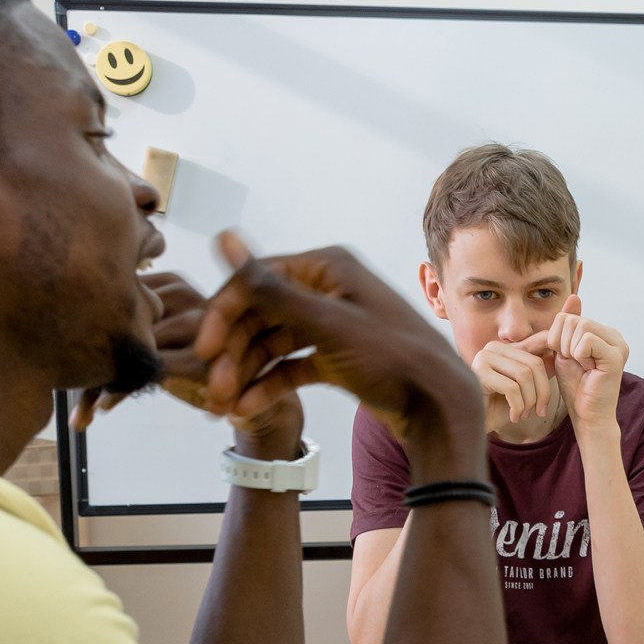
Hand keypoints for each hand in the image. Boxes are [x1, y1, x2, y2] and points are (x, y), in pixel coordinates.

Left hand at [72, 272, 302, 458]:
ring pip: (126, 349)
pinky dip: (119, 392)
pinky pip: (144, 372)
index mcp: (172, 282)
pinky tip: (103, 409)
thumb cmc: (204, 365)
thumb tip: (67, 336)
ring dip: (97, 384)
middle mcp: (185, 296)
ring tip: (79, 415)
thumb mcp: (167, 337)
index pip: (114, 296)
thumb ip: (135, 322)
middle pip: (115, 321)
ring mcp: (196, 326)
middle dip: (83, 360)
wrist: (257, 398)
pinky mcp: (200, 358)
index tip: (59, 357)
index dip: (82, 326)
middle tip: (60, 390)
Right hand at [192, 233, 481, 471]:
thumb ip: (270, 287)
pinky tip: (247, 407)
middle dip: (233, 352)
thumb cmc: (393, 359)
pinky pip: (292, 365)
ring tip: (223, 406)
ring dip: (246, 372)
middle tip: (212, 390)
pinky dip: (270, 384)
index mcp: (328, 267)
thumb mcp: (327, 324)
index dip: (223, 315)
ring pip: (273, 343)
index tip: (203, 352)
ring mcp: (334, 324)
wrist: (440, 408)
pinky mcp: (338, 357)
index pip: (256, 281)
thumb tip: (223, 235)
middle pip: (261, 314)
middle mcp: (329, 289)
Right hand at [473, 335, 555, 430]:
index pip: (539, 343)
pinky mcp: (478, 372)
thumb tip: (558, 356)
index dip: (552, 358)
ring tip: (523, 415)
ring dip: (530, 401)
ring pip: (524, 375)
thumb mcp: (524, 389)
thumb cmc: (496, 409)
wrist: (471, 426)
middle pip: (534, 363)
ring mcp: (484, 357)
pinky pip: (511, 388)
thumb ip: (537, 372)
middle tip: (539, 411)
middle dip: (542, 392)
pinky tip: (514, 417)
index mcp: (505, 348)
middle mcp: (493, 348)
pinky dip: (518, 407)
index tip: (555, 381)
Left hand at [547, 295, 626, 432]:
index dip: (558, 337)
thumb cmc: (576, 386)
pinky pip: (586, 340)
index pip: (569, 316)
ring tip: (581, 366)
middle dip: (562, 344)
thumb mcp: (565, 350)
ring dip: (570, 350)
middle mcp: (615, 336)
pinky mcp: (616, 357)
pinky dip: (578, 355)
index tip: (568, 357)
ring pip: (579, 326)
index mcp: (604, 332)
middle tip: (575, 364)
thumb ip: (567, 326)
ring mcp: (619, 345)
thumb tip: (574, 296)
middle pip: (573, 320)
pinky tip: (587, 369)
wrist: (586, 415)